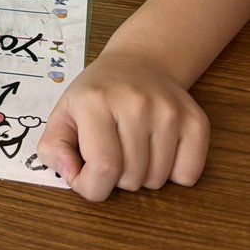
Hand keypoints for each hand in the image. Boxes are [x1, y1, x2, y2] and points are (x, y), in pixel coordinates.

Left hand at [36, 46, 209, 201]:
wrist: (140, 62)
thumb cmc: (98, 93)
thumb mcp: (64, 112)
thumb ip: (53, 147)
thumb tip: (70, 175)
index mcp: (95, 101)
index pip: (102, 168)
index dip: (91, 187)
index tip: (87, 178)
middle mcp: (135, 104)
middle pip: (130, 179)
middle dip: (116, 178)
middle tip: (113, 150)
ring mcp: (169, 112)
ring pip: (157, 181)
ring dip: (143, 176)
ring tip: (134, 147)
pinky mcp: (195, 121)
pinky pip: (187, 176)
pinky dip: (173, 174)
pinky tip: (159, 148)